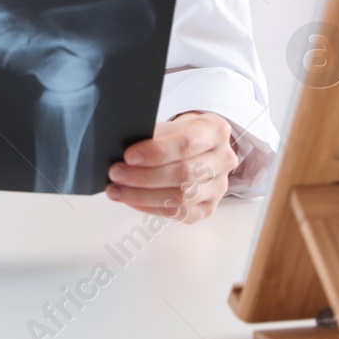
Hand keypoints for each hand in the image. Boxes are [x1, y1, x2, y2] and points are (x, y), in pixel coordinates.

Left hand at [106, 111, 238, 223]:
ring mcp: (219, 187)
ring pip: (181, 197)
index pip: (186, 144)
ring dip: (143, 196)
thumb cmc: (176, 134)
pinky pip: (179, 214)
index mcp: (214, 131)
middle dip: (144, 176)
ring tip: (115, 190)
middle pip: (184, 174)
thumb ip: (149, 137)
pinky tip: (131, 200)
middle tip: (115, 173)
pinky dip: (151, 208)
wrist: (196, 145)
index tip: (128, 156)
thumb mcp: (167, 125)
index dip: (156, 152)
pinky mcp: (209, 208)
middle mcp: (223, 160)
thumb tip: (119, 154)